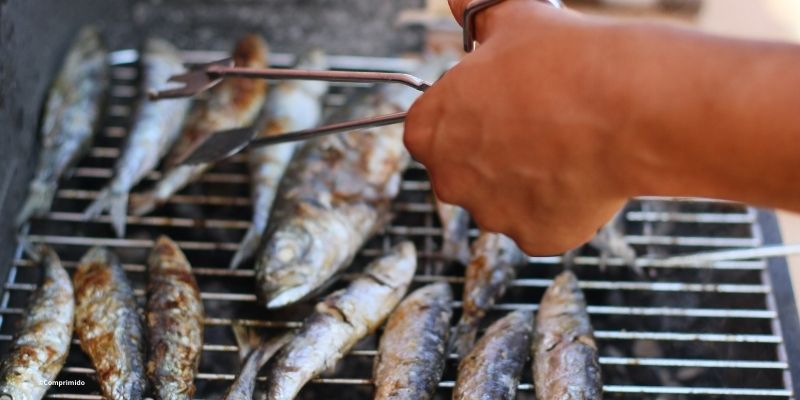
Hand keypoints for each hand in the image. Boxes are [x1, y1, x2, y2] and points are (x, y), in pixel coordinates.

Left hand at [405, 0, 633, 254]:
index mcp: (428, 130)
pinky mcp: (533, 238)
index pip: (433, 127)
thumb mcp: (512, 18)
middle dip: (492, 152)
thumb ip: (477, 12)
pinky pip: (540, 223)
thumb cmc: (563, 61)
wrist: (626, 106)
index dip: (468, 114)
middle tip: (535, 124)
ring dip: (525, 180)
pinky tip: (581, 174)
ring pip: (502, 199)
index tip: (498, 103)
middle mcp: (448, 180)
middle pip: (463, 168)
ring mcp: (491, 214)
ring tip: (565, 147)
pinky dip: (557, 205)